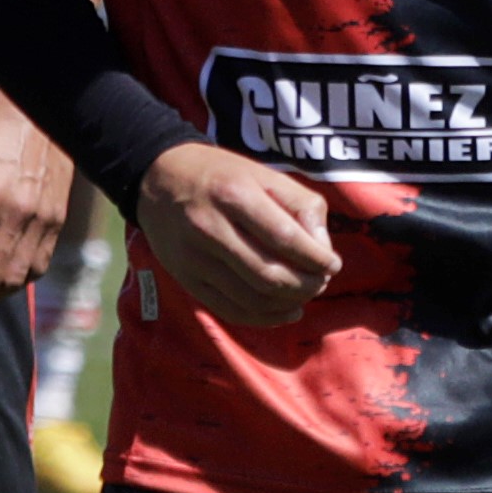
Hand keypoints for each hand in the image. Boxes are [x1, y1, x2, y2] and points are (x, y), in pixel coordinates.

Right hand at [133, 142, 338, 327]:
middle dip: (306, 285)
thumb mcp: (264, 174)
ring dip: (289, 303)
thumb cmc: (222, 176)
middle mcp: (210, 227)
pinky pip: (231, 310)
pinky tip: (286, 311)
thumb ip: (302, 205)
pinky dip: (265, 318)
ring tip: (306, 293)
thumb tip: (323, 249)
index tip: (332, 264)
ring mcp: (194, 258)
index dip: (316, 259)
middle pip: (269, 274)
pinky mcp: (187, 279)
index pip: (285, 238)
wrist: (158, 178)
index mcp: (234, 194)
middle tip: (321, 282)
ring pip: (252, 298)